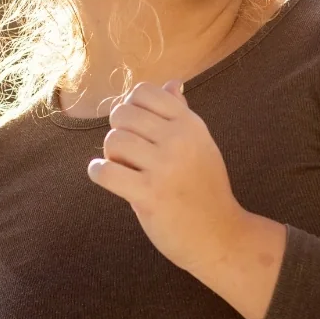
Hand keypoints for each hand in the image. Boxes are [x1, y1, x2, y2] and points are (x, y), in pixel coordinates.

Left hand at [87, 80, 254, 271]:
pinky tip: (105, 176)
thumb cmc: (205, 188)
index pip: (143, 92)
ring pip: (113, 140)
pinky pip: (107, 172)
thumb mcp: (200, 144)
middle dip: (118, 131)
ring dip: (110, 155)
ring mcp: (165, 167)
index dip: (130, 107)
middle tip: (127, 153)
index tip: (135, 128)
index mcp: (190, 124)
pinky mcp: (150, 195)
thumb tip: (171, 83)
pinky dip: (99, 172)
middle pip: (122, 114)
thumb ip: (181, 114)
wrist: (220, 236)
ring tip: (122, 168)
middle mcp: (179, 140)